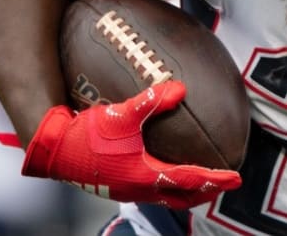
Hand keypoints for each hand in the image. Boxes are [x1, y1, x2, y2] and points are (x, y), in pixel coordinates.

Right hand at [12, 81, 241, 207]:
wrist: (51, 149)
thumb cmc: (85, 134)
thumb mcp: (120, 114)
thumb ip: (151, 101)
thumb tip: (180, 88)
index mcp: (144, 174)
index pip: (189, 180)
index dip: (215, 180)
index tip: (235, 179)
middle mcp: (137, 187)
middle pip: (181, 197)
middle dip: (206, 192)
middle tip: (225, 184)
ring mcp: (125, 189)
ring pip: (165, 198)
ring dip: (186, 192)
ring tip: (201, 183)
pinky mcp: (114, 185)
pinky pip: (150, 192)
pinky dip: (167, 187)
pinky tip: (164, 173)